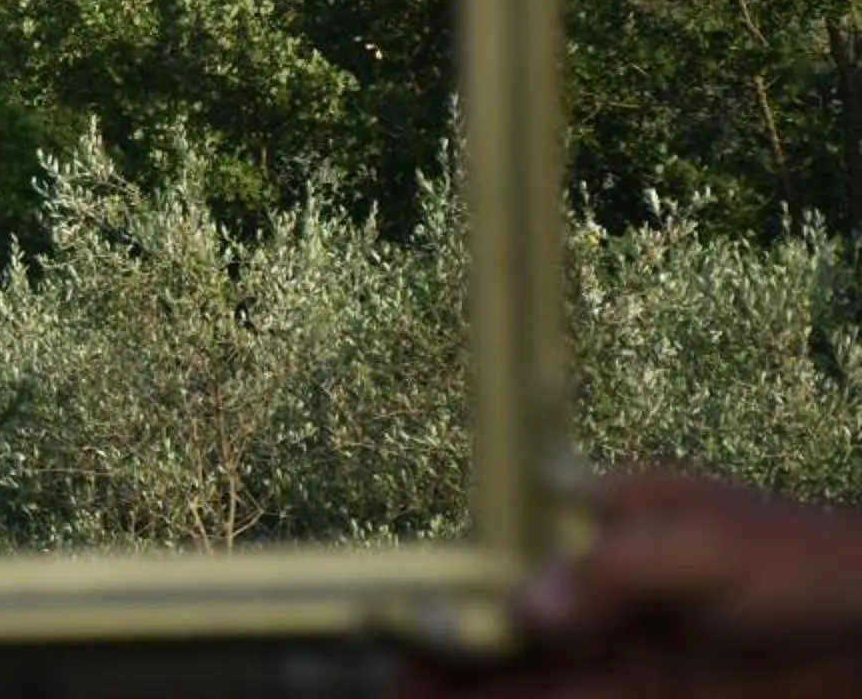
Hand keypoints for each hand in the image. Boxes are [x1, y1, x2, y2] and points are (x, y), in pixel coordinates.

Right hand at [414, 470, 861, 697]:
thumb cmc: (812, 563)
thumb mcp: (709, 547)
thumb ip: (612, 572)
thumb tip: (526, 603)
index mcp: (616, 521)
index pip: (519, 542)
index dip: (463, 573)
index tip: (409, 597)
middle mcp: (614, 587)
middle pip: (516, 614)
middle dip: (453, 638)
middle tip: (391, 665)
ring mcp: (637, 650)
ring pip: (536, 669)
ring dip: (475, 682)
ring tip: (407, 692)